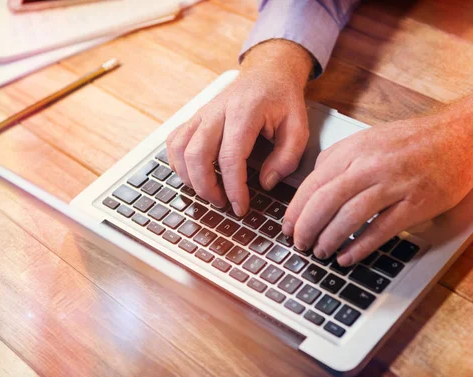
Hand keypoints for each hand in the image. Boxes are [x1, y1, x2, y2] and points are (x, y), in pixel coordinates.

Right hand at [166, 40, 312, 215]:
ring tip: (210, 193)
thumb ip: (287, 157)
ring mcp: (202, 113)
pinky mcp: (194, 118)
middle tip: (223, 204)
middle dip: (207, 187)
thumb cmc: (282, 100)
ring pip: (180, 149)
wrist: (268, 73)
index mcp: (245, 112)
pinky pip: (174, 142)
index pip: (231, 157)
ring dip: (190, 178)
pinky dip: (178, 163)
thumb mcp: (298, 127)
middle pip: (197, 155)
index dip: (233, 187)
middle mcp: (217, 111)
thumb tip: (266, 183)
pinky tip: (194, 176)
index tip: (241, 207)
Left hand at [282, 92, 472, 265]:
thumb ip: (339, 158)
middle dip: (306, 228)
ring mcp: (394, 184)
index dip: (296, 209)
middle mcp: (371, 165)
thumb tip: (313, 183)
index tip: (288, 226)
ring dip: (329, 239)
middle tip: (299, 244)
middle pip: (325, 201)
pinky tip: (347, 257)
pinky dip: (359, 246)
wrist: (461, 137)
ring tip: (320, 252)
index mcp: (355, 148)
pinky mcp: (415, 204)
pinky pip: (380, 230)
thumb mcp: (369, 138)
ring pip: (349, 216)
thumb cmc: (414, 141)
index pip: (313, 182)